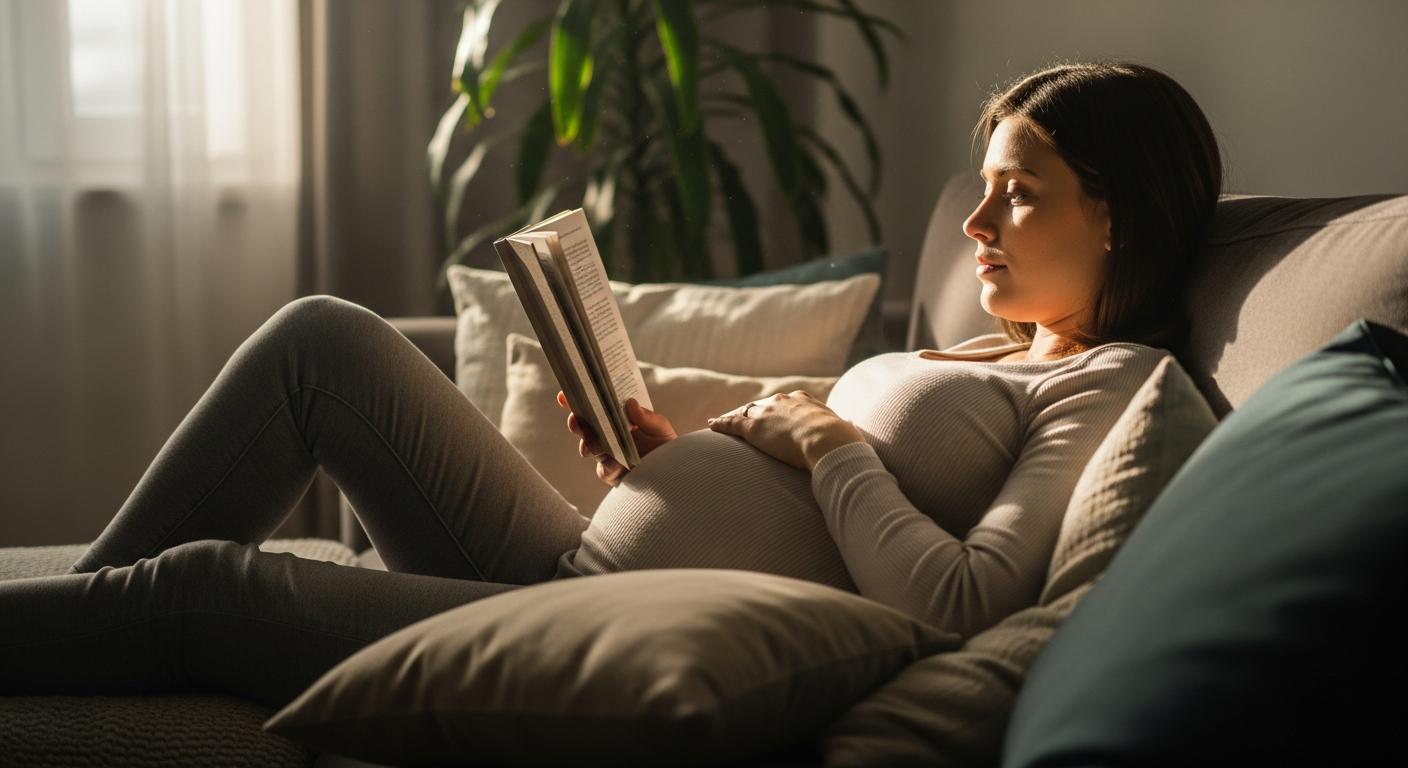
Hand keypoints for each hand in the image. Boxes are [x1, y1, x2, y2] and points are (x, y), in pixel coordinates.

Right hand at [558, 391, 677, 486]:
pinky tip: (616, 463)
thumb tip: (629, 403)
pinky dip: (608, 465)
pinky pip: (604, 470)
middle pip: (584, 428)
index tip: (564, 395)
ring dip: (589, 444)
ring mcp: (608, 456)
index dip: (576, 401)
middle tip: (577, 419)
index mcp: (615, 420)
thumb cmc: (667, 446)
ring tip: (596, 443)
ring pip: (588, 449)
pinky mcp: (613, 475)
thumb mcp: (660, 428)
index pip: (593, 408)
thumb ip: (646, 417)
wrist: (676, 474)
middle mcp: (607, 437)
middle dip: (576, 423)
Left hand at [707, 390, 864, 469]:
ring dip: (735, 417)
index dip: (781, 410)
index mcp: (805, 401)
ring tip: (723, 422)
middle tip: (748, 419)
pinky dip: (721, 424)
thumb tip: (853, 438)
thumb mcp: (845, 433)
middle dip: (756, 412)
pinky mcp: (754, 426)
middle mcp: (784, 401)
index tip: (779, 415)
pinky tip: (711, 426)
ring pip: (745, 412)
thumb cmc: (841, 441)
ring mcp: (767, 412)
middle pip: (764, 405)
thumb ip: (843, 433)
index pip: (788, 403)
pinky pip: (732, 423)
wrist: (828, 441)